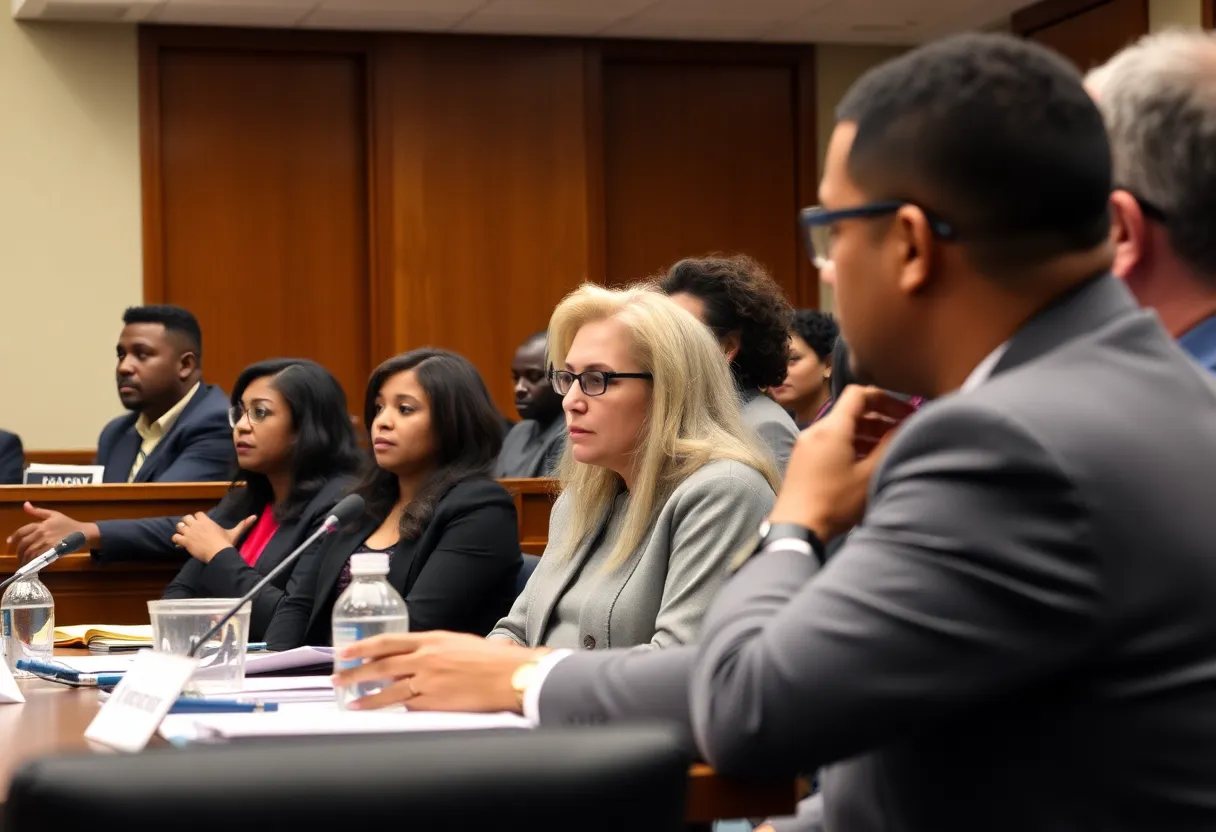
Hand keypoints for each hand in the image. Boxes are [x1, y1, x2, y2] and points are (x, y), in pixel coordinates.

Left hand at [7, 503, 99, 564]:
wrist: (82, 532)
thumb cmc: (68, 523)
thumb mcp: (53, 514)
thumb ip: (37, 511)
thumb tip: (25, 504)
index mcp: (40, 524)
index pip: (22, 531)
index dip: (13, 537)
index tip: (9, 542)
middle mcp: (42, 534)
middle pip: (24, 544)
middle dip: (19, 551)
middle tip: (19, 556)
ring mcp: (47, 543)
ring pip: (30, 552)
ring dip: (24, 558)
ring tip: (23, 561)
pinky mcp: (52, 551)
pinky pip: (39, 557)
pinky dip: (33, 561)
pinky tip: (32, 563)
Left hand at [170, 512, 256, 563]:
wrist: (218, 553)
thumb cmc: (225, 543)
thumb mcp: (234, 533)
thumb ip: (243, 524)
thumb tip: (255, 516)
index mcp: (207, 521)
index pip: (197, 514)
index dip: (197, 518)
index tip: (199, 524)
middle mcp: (197, 524)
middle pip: (186, 518)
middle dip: (186, 523)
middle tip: (189, 530)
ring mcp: (190, 532)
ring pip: (179, 526)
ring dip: (180, 530)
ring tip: (184, 536)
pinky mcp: (185, 541)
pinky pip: (175, 537)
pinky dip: (176, 540)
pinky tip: (180, 544)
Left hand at [332, 631, 546, 713]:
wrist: (510, 676)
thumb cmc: (492, 659)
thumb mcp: (459, 642)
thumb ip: (435, 648)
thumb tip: (419, 656)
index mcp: (431, 639)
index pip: (388, 642)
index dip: (363, 647)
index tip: (346, 652)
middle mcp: (425, 658)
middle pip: (380, 666)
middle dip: (355, 673)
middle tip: (338, 678)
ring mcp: (428, 682)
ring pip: (387, 691)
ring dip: (366, 698)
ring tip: (352, 703)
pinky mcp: (435, 703)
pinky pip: (408, 708)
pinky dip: (394, 711)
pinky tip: (383, 715)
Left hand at [770, 386, 915, 540]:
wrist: (796, 527)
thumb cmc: (835, 502)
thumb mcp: (869, 475)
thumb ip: (888, 446)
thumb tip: (902, 428)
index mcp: (832, 427)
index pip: (860, 394)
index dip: (887, 399)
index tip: (906, 413)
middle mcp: (816, 430)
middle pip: (852, 412)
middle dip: (881, 419)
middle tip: (903, 433)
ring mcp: (807, 446)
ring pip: (843, 429)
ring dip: (868, 435)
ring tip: (889, 451)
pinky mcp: (804, 461)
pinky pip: (832, 443)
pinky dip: (853, 446)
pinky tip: (868, 464)